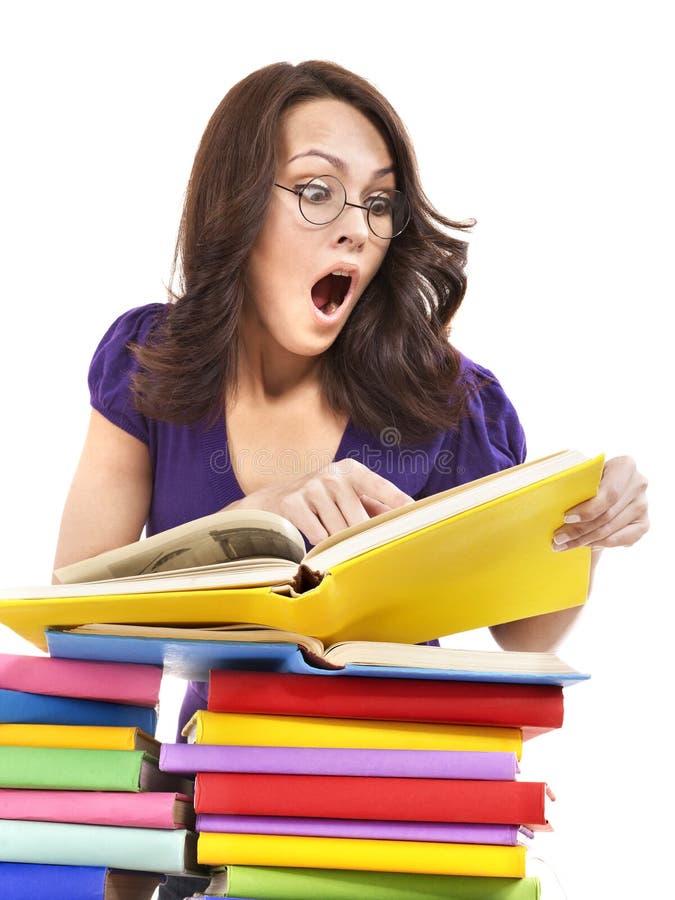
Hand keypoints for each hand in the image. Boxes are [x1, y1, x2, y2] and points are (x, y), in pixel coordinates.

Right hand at [226, 457, 413, 545]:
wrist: (272, 501)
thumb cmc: (320, 501)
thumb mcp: (346, 494)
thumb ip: (373, 504)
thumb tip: (407, 518)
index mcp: (351, 470)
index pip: (380, 486)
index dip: (398, 502)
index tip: (414, 513)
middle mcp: (332, 474)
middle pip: (359, 518)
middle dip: (362, 536)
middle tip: (367, 547)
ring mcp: (311, 487)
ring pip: (338, 530)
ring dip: (338, 541)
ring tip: (335, 539)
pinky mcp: (293, 503)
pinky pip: (317, 534)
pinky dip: (320, 543)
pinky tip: (316, 539)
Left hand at [552, 455, 648, 551]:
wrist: (606, 484)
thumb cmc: (589, 478)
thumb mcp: (585, 475)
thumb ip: (577, 485)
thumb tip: (555, 499)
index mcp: (625, 466)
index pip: (608, 494)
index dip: (587, 509)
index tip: (565, 518)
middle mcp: (638, 484)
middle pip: (607, 515)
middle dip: (579, 530)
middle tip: (558, 539)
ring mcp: (643, 505)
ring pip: (611, 529)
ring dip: (585, 540)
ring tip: (564, 545)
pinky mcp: (643, 523)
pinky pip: (623, 540)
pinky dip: (601, 544)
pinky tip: (584, 545)